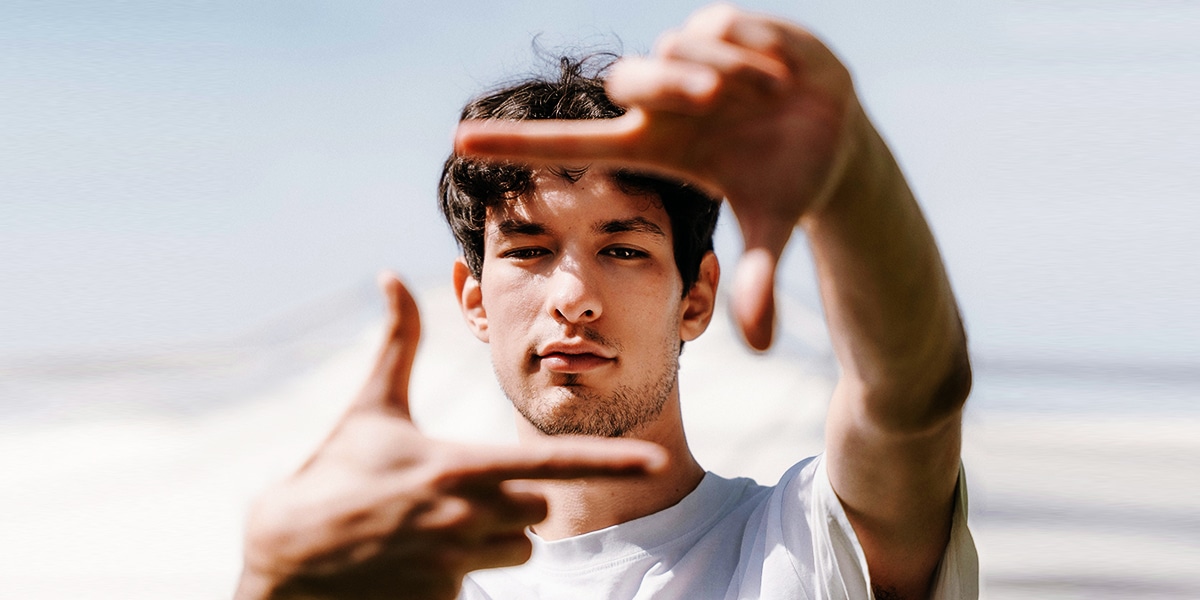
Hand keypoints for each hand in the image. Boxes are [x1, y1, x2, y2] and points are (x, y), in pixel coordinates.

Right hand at [236, 273, 666, 599]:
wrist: (283, 559)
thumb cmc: (331, 476)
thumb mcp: (370, 410)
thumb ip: (398, 343)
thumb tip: (392, 274)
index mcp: (458, 466)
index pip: (553, 464)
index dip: (609, 461)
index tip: (655, 459)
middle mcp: (465, 518)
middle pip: (539, 508)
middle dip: (517, 499)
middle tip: (463, 492)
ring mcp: (455, 566)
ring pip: (519, 550)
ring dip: (495, 538)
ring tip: (438, 526)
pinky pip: (481, 584)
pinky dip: (459, 570)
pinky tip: (414, 560)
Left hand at [454, 4, 861, 349]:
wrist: (834, 136)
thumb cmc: (788, 183)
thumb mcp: (770, 228)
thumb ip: (757, 280)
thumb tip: (759, 347)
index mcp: (655, 147)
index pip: (570, 146)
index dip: (517, 145)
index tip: (458, 144)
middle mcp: (659, 104)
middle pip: (629, 80)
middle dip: (674, 87)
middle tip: (719, 102)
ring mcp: (686, 62)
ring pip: (675, 47)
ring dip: (725, 72)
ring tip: (768, 95)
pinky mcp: (720, 27)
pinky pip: (718, 23)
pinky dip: (753, 46)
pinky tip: (779, 71)